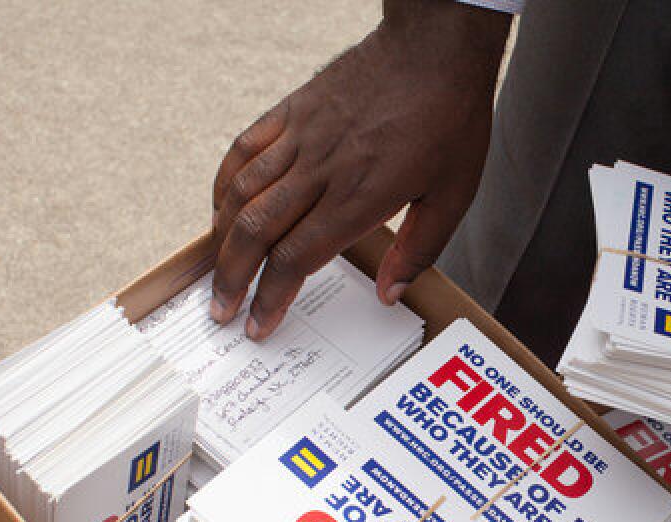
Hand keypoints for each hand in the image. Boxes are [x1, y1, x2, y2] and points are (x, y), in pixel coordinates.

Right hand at [210, 0, 509, 339]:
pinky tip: (220, 209)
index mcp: (361, 195)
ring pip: (241, 193)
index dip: (272, 297)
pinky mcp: (294, 111)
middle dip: (234, 278)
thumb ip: (418, 250)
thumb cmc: (450, 119)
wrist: (435, 48)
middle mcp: (322, 168)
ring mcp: (302, 137)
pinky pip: (244, 149)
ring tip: (217, 271)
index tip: (259, 323)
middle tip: (222, 310)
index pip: (298, 257)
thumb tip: (388, 294)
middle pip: (257, 232)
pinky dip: (224, 184)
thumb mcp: (453, 196)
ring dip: (221, 239)